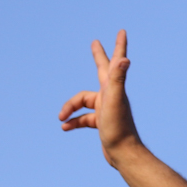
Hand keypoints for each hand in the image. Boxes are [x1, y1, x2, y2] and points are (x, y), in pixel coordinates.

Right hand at [58, 30, 141, 164]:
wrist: (124, 154)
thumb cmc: (119, 127)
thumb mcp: (115, 100)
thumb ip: (118, 78)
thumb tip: (125, 58)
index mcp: (113, 87)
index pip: (114, 60)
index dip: (118, 45)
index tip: (122, 31)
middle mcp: (111, 95)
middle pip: (101, 72)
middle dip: (98, 57)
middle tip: (95, 44)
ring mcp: (107, 109)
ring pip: (84, 102)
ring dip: (71, 108)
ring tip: (61, 118)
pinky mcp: (103, 123)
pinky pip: (84, 119)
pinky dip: (74, 122)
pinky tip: (65, 128)